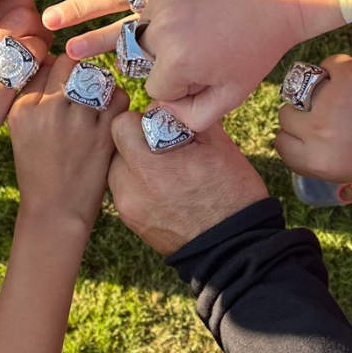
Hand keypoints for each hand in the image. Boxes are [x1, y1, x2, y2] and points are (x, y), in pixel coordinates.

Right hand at [8, 54, 127, 228]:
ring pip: (98, 76)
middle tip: (87, 84)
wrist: (55, 210)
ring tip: (99, 99)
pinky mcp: (103, 135)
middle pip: (72, 64)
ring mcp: (77, 122)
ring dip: (102, 84)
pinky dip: (118, 101)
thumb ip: (34, 95)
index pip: (46, 64)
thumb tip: (57, 63)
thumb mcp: (21, 130)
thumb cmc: (39, 168)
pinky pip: (118, 98)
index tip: (67, 78)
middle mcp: (48, 110)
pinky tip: (112, 113)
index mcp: (23, 109)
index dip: (61, 67)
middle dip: (82, 69)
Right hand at [53, 0, 342, 130]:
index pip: (153, 82)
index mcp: (176, 63)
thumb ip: (196, 116)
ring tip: (48, 22)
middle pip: (133, 46)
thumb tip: (160, 120)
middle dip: (131, 51)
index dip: (174, 84)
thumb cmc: (262, 42)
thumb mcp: (236, 91)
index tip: (196, 75)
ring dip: (80, 14)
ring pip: (118, 7)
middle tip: (71, 54)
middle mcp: (161, 27)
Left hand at [107, 118, 267, 253]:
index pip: (122, 124)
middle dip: (137, 141)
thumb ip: (185, 118)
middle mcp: (131, 186)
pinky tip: (164, 191)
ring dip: (135, 163)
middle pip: (117, 146)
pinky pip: (125, 190)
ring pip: (118, 168)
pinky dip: (138, 184)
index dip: (142, 120)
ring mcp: (128, 206)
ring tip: (166, 172)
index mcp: (151, 164)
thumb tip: (167, 104)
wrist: (235, 248)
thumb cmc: (232, 194)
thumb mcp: (218, 145)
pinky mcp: (130, 221)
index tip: (163, 126)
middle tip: (166, 148)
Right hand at [274, 55, 351, 181]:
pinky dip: (340, 69)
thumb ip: (313, 154)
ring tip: (349, 98)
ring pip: (300, 87)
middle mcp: (320, 134)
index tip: (312, 130)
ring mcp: (330, 102)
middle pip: (285, 113)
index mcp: (318, 163)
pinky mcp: (345, 74)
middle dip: (304, 111)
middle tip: (333, 113)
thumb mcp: (346, 167)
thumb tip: (284, 131)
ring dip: (319, 88)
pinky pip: (326, 65)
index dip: (295, 134)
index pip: (280, 143)